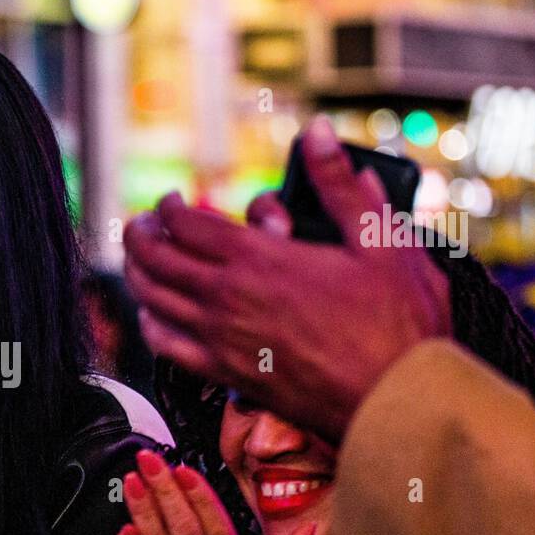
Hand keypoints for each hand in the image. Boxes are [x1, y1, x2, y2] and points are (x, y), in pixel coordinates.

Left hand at [124, 115, 450, 442]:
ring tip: (138, 259)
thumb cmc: (397, 324)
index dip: (170, 207)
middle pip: (156, 259)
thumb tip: (319, 134)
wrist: (395, 400)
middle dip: (140, 235)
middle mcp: (227, 299)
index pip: (187, 224)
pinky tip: (152, 315)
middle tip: (141, 224)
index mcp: (259, 260)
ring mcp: (220, 340)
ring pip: (152, 300)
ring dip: (137, 273)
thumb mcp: (380, 242)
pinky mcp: (226, 375)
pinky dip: (151, 324)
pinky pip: (166, 346)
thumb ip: (341, 186)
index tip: (171, 200)